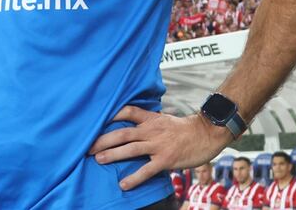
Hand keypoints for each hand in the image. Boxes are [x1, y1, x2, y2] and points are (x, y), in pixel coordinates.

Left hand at [88, 106, 230, 190]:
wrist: (207, 134)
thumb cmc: (185, 129)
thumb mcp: (165, 119)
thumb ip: (149, 122)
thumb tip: (134, 125)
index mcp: (152, 119)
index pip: (128, 112)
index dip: (112, 114)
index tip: (96, 119)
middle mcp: (152, 130)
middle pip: (123, 132)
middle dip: (104, 139)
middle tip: (88, 146)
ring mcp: (159, 145)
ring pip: (131, 148)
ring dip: (113, 154)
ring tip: (98, 160)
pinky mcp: (166, 159)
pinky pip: (147, 170)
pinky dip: (134, 177)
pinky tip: (124, 184)